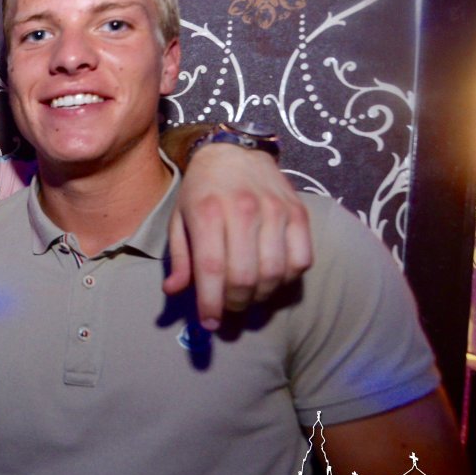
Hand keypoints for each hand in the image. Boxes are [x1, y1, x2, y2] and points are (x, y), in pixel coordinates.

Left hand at [166, 143, 312, 328]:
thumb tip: (174, 292)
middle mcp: (243, 210)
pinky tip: (271, 278)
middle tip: (228, 309)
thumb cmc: (201, 190)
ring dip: (260, 297)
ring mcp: (275, 211)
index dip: (211, 304)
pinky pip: (301, 260)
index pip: (212, 270)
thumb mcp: (179, 219)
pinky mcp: (299, 213)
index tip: (209, 324)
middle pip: (245, 278)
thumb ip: (179, 258)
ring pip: (274, 273)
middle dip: (235, 304)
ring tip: (247, 296)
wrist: (234, 150)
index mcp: (207, 212)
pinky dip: (287, 279)